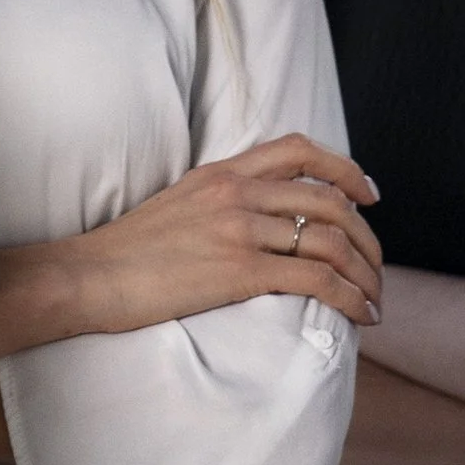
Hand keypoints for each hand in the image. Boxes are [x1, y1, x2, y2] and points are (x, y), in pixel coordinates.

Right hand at [65, 133, 383, 331]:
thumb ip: (219, 201)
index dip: (344, 169)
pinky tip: (362, 314)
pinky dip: (351, 297)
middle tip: (376, 266)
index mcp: (221, 172)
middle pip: (328, 200)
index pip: (298, 149)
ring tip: (375, 300)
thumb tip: (259, 221)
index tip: (367, 195)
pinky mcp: (240, 270)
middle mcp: (236, 192)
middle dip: (366, 237)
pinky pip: (317, 279)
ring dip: (366, 274)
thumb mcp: (177, 204)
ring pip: (331, 240)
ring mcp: (239, 229)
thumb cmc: (126, 252)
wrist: (88, 276)